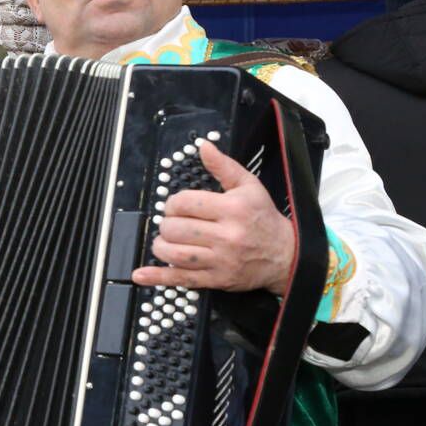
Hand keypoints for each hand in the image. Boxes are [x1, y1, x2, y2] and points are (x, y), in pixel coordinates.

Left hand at [131, 139, 295, 294]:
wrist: (285, 255)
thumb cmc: (263, 219)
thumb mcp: (249, 186)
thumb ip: (223, 166)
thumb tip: (204, 146)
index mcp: (232, 209)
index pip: (185, 203)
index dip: (173, 203)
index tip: (175, 206)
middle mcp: (226, 235)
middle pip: (176, 228)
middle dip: (166, 224)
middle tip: (173, 223)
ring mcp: (220, 260)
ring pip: (174, 253)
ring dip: (161, 246)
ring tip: (165, 240)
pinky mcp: (216, 279)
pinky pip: (181, 279)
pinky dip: (158, 277)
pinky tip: (141, 274)